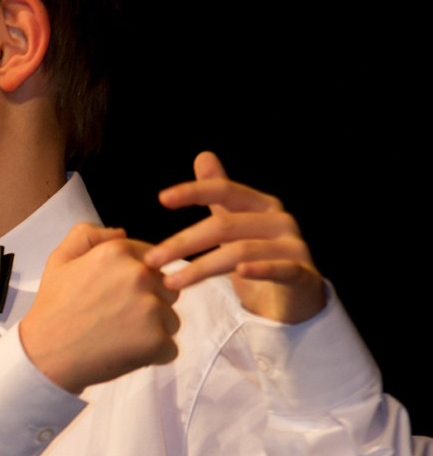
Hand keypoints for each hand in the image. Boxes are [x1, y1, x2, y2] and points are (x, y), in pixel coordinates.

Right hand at [20, 223, 180, 393]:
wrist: (45, 356)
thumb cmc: (53, 310)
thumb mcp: (60, 259)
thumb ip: (88, 235)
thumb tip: (121, 232)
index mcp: (118, 252)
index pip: (154, 261)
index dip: (137, 282)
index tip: (116, 297)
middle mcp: (139, 274)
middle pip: (167, 289)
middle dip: (149, 304)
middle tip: (116, 318)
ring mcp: (151, 308)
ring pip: (171, 319)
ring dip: (152, 331)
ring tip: (118, 337)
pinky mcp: (157, 340)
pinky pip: (169, 348)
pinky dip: (152, 355)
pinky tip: (124, 353)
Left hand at [143, 151, 325, 323]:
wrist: (295, 299)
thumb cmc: (260, 257)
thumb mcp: (237, 225)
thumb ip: (220, 195)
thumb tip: (202, 156)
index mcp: (261, 204)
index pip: (225, 190)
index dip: (194, 192)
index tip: (163, 199)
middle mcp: (279, 220)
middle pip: (225, 225)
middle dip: (183, 243)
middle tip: (152, 259)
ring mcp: (293, 247)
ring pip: (242, 251)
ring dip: (201, 268)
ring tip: (171, 282)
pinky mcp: (302, 275)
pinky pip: (280, 270)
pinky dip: (261, 270)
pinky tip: (241, 273)